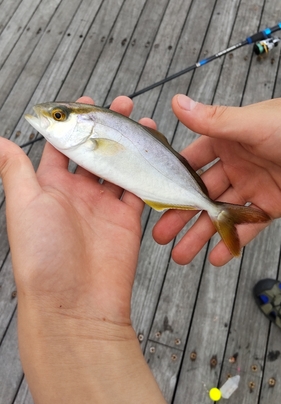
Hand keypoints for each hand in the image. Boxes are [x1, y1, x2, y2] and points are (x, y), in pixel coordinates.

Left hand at [0, 96, 171, 403]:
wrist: (75, 302)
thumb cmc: (43, 254)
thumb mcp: (24, 204)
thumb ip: (16, 170)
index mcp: (50, 186)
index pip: (61, 146)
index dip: (73, 123)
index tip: (86, 102)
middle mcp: (78, 193)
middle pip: (94, 150)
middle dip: (107, 126)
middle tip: (123, 105)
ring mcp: (104, 205)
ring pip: (119, 164)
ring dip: (130, 143)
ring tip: (142, 122)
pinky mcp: (127, 218)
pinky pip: (139, 187)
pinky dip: (147, 169)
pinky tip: (154, 150)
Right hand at [153, 95, 280, 266]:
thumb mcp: (251, 123)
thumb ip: (214, 120)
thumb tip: (177, 103)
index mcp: (227, 140)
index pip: (191, 161)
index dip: (173, 179)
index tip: (154, 196)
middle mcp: (237, 164)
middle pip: (202, 193)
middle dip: (181, 215)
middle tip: (160, 235)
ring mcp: (253, 185)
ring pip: (220, 214)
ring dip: (201, 235)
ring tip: (181, 255)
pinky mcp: (272, 204)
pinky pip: (248, 226)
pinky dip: (233, 241)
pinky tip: (216, 257)